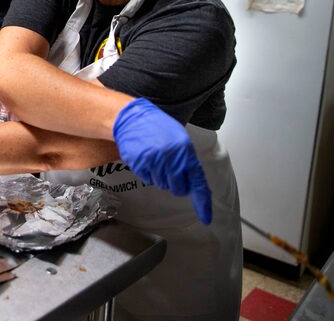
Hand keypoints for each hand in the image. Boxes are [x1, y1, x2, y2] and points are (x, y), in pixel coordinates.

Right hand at [113, 98, 212, 223]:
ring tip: (156, 158)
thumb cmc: (158, 127)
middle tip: (170, 169)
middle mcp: (172, 159)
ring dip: (161, 177)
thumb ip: (187, 161)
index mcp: (186, 152)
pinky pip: (148, 179)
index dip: (202, 203)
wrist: (132, 118)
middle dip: (176, 184)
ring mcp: (155, 163)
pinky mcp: (140, 165)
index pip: (198, 183)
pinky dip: (148, 173)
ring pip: (162, 185)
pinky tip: (146, 158)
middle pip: (178, 189)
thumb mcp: (180, 139)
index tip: (206, 218)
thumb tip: (192, 184)